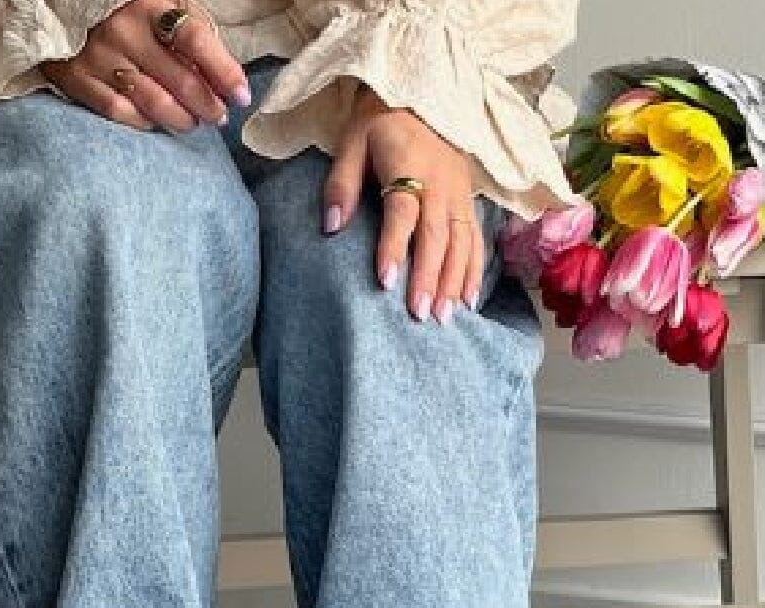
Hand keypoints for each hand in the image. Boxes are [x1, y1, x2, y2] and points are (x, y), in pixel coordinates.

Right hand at [41, 0, 250, 133]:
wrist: (66, 17)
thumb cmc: (130, 19)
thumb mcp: (163, 11)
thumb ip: (193, 37)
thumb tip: (226, 79)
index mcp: (149, 8)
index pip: (195, 40)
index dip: (223, 70)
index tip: (242, 95)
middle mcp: (124, 32)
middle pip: (178, 79)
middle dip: (207, 104)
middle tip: (220, 116)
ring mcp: (100, 59)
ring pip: (153, 103)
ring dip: (181, 119)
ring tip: (193, 123)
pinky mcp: (80, 81)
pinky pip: (122, 113)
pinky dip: (146, 122)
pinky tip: (156, 121)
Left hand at [323, 86, 484, 322]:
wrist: (421, 89)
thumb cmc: (380, 120)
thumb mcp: (352, 142)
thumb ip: (341, 184)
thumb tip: (331, 226)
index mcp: (409, 164)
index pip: (402, 211)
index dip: (394, 246)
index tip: (386, 282)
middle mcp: (440, 182)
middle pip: (437, 235)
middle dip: (429, 277)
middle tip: (420, 315)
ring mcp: (458, 191)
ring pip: (461, 241)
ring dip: (454, 282)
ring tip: (444, 318)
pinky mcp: (468, 198)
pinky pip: (476, 238)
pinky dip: (474, 270)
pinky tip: (468, 300)